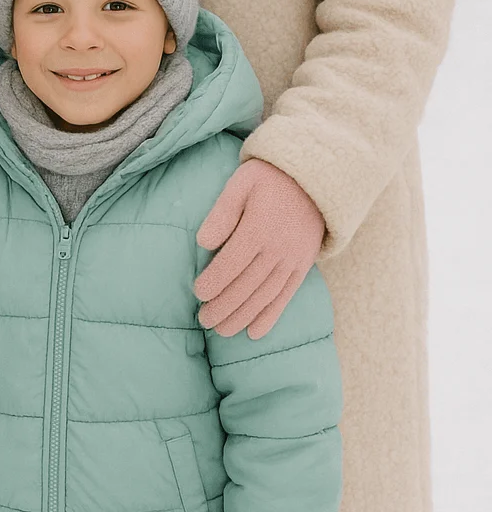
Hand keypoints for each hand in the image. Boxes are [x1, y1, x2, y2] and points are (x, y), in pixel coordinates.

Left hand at [194, 159, 323, 337]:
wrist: (315, 178)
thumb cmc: (269, 178)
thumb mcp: (241, 183)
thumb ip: (222, 213)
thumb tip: (203, 243)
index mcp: (259, 229)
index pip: (231, 264)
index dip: (213, 282)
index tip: (198, 294)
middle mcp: (278, 249)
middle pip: (246, 286)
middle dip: (223, 307)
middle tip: (204, 320)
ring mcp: (293, 261)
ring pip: (265, 296)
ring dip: (242, 317)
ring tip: (222, 331)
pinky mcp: (303, 266)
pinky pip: (286, 297)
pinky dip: (270, 317)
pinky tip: (255, 333)